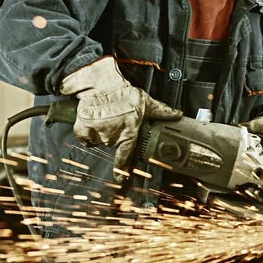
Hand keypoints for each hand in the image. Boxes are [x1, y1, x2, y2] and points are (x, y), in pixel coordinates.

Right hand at [60, 57, 181, 181]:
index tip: (120, 178)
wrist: (101, 84)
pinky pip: (85, 136)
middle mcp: (113, 137)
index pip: (125, 157)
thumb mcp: (146, 102)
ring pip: (99, 139)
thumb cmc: (123, 93)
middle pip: (112, 143)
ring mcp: (98, 134)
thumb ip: (161, 111)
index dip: (122, 169)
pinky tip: (93, 120)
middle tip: (116, 120)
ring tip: (105, 117)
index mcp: (129, 134)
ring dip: (101, 131)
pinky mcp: (84, 129)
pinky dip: (86, 131)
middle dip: (114, 134)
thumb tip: (178, 114)